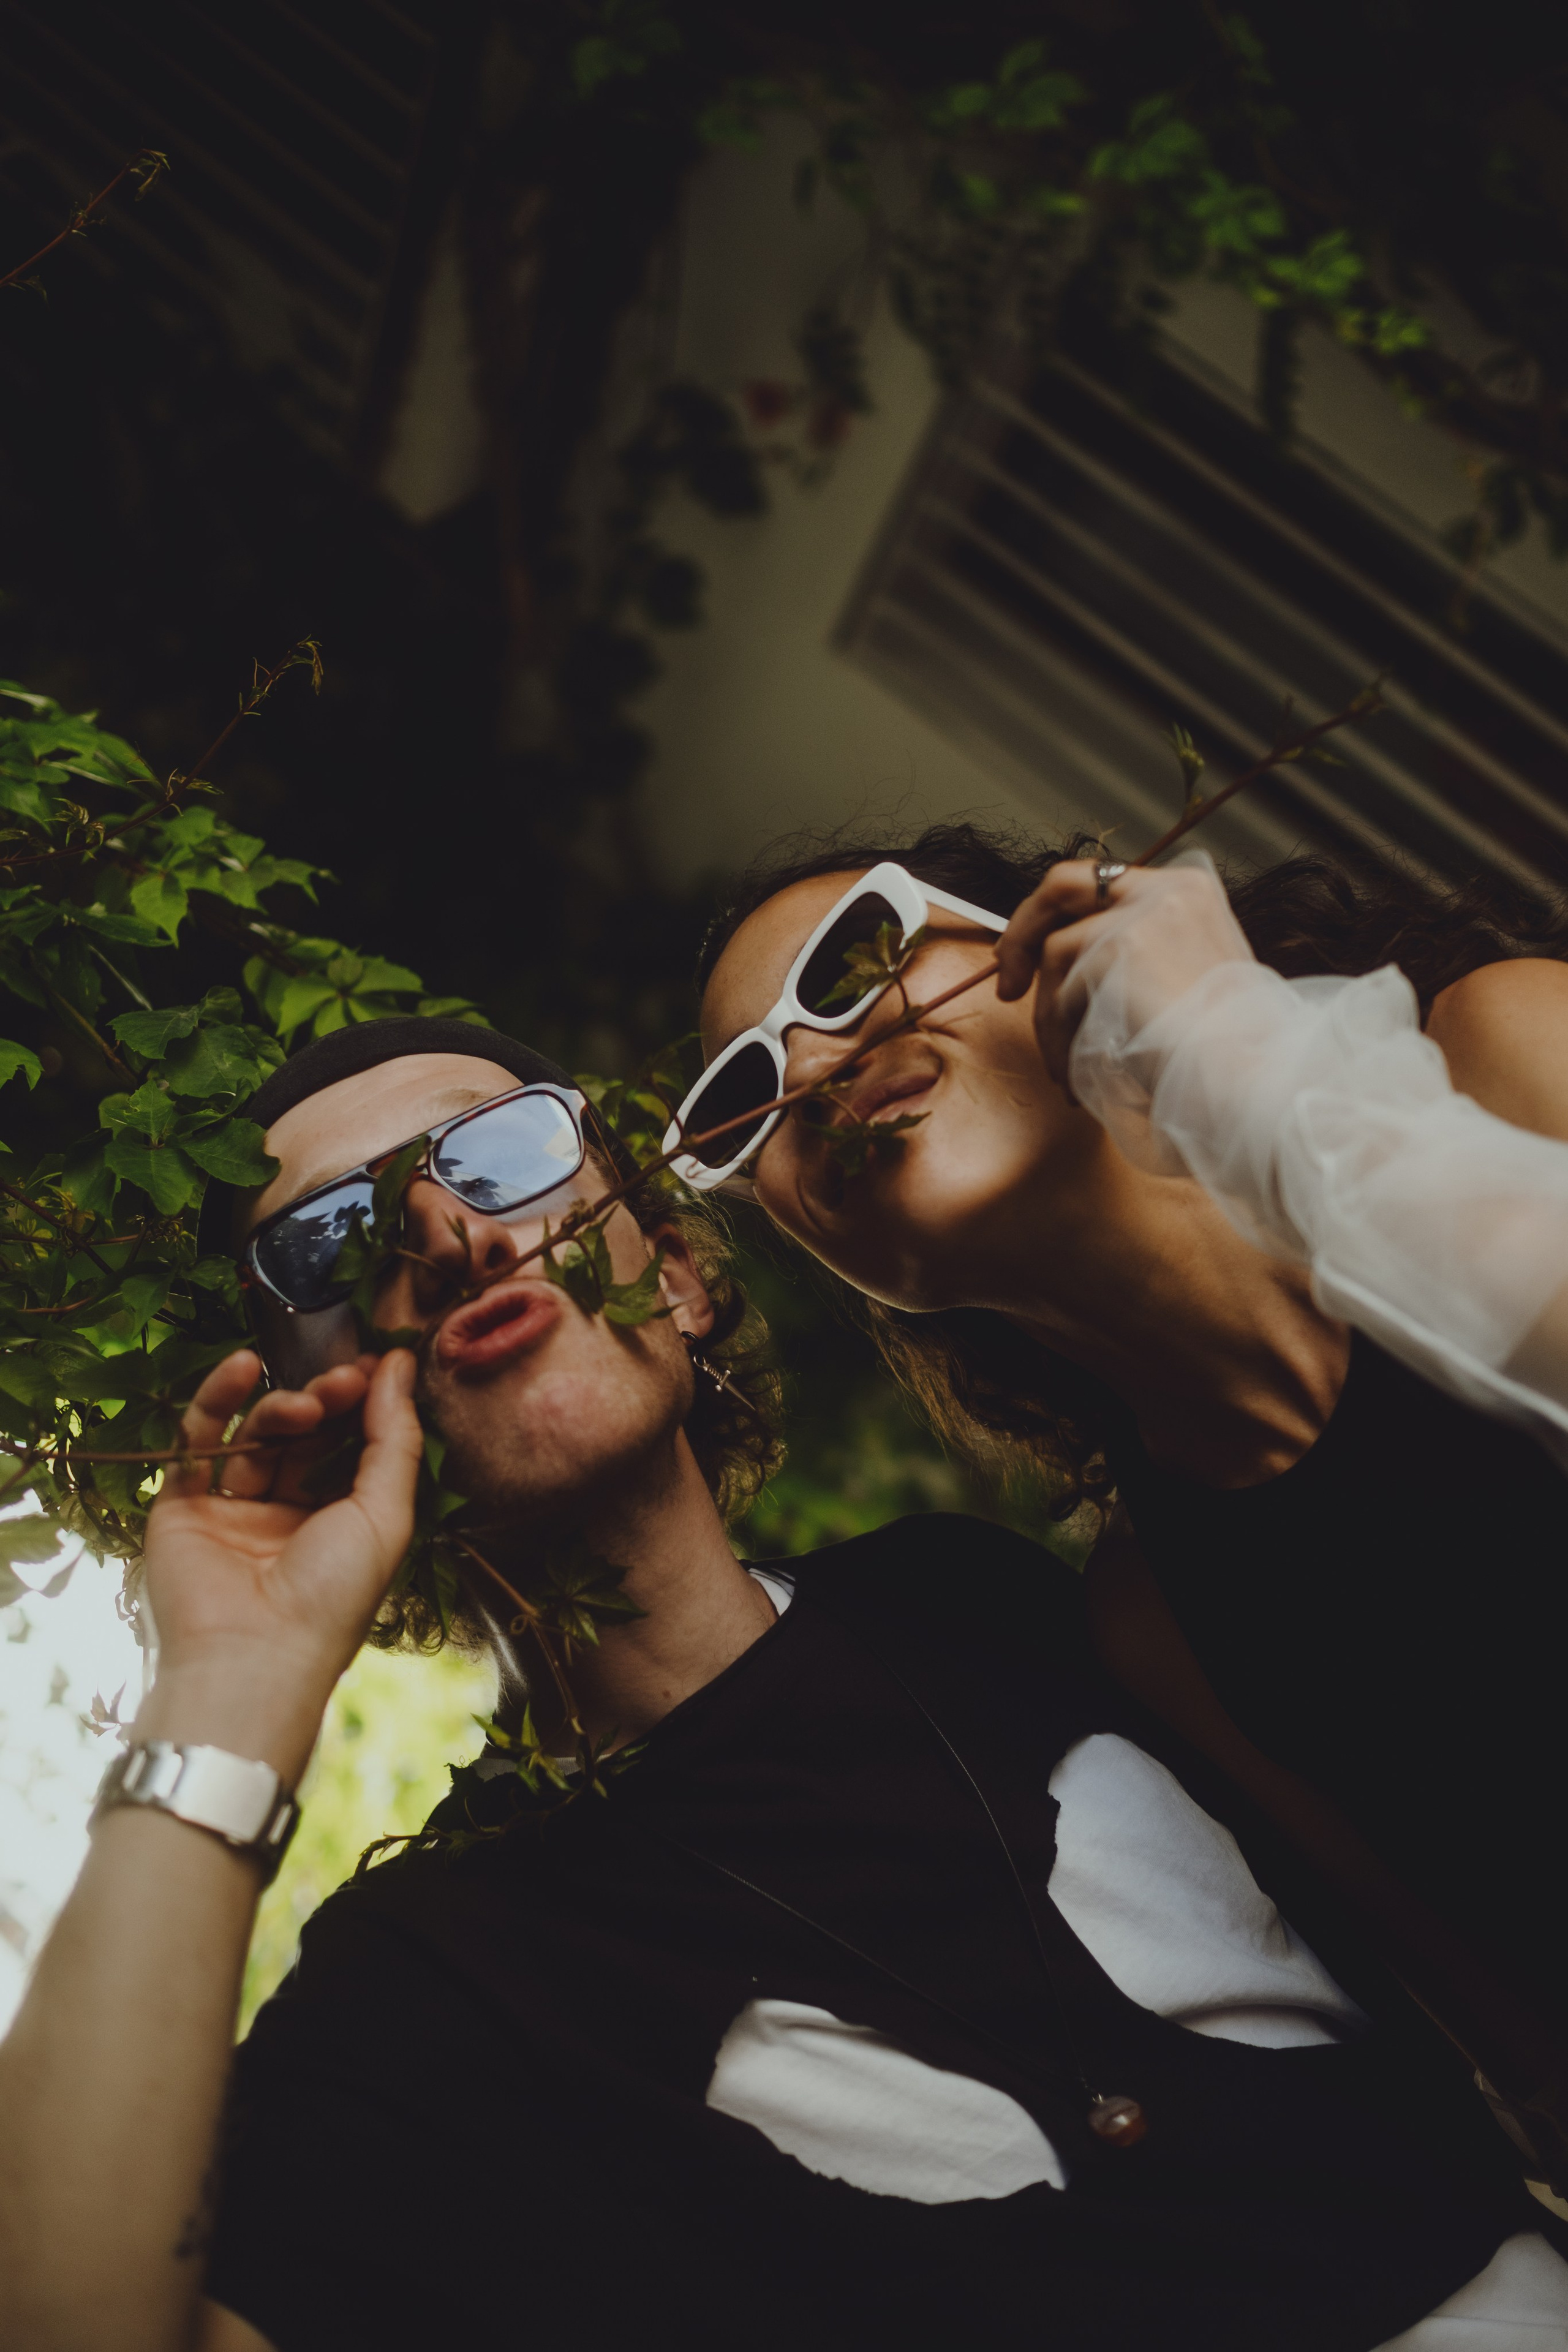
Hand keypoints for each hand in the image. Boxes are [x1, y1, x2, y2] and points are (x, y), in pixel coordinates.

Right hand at [135, 1347, 421, 1779]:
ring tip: (305, 1402)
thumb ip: (394, 1438)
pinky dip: (215, 1401)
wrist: (255, 1655)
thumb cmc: (333, 1595)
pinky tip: (240, 1367)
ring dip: (281, 1405)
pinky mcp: (181, 1507)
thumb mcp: (385, 1514)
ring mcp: (230, 1509)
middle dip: (326, 1402)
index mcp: (335, 1523)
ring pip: (253, 1435)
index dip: (361, 1405)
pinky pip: (195, 1442)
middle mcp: (282, 1515)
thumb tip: (398, 1364)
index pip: (347, 1446)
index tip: (376, 1364)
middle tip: (345, 1379)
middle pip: (302, 1437)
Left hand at [995, 854, 1254, 1088]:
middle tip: (1008, 983)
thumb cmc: (1231, 1053)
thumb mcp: (1194, 984)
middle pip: (1063, 885)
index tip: (1036, 956)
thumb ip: (1147, 960)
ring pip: (1055, 953)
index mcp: (1190, 893)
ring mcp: (1139, 914)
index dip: (1060, 916)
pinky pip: (1058, 991)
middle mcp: (1165, 890)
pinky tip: (1072, 1071)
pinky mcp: (1114, 947)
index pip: (1104, 884)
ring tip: (1065, 1068)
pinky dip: (1056, 1035)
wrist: (1250, 1076)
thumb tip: (1080, 977)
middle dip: (1023, 932)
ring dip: (1049, 1018)